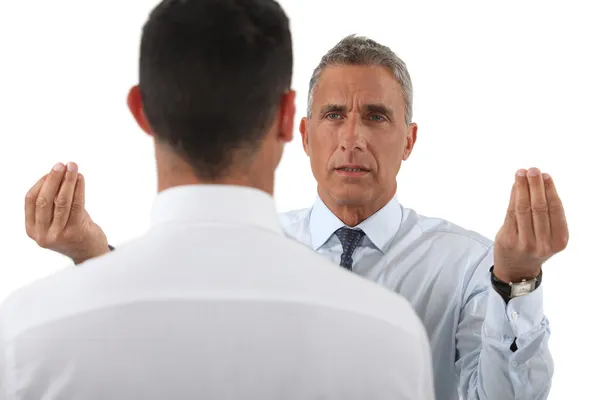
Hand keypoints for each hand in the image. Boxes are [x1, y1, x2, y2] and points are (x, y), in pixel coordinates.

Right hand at [25, 162, 109, 263]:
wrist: (90, 254)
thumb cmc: (73, 232)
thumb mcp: (55, 221)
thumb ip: (51, 203)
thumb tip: (56, 174)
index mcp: (32, 230)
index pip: (31, 200)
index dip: (41, 183)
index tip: (51, 171)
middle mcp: (43, 234)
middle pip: (44, 200)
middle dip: (53, 179)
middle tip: (61, 165)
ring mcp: (59, 234)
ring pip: (61, 201)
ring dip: (67, 181)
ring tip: (72, 166)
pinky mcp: (76, 231)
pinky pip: (76, 204)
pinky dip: (78, 188)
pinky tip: (80, 178)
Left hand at [493, 168, 568, 282]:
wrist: (516, 270)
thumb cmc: (535, 246)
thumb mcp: (548, 235)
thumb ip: (547, 213)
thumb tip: (539, 181)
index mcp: (559, 241)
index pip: (555, 209)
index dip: (550, 190)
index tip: (545, 175)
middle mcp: (543, 243)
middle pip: (539, 207)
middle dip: (536, 186)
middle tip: (533, 170)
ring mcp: (524, 242)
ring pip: (523, 209)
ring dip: (522, 188)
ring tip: (521, 173)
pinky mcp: (508, 239)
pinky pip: (510, 213)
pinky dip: (513, 197)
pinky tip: (514, 186)